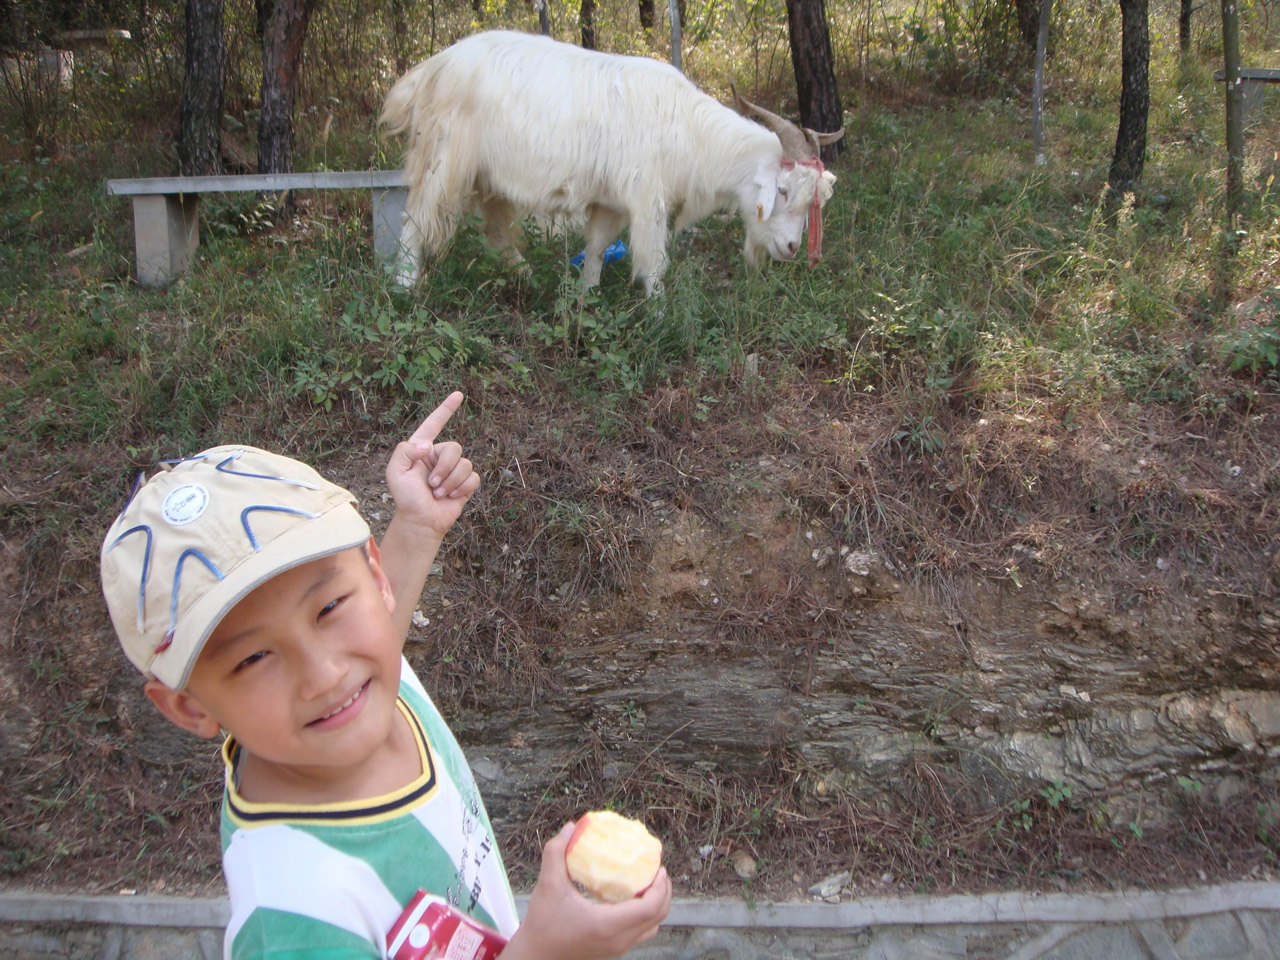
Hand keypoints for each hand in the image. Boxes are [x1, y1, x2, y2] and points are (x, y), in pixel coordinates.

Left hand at [384, 391, 479, 538]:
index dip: (446, 409)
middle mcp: (439, 456)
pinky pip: (473, 477)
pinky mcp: (465, 484)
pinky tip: (451, 496)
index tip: (458, 395)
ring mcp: (453, 470)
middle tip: (432, 484)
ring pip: (465, 463)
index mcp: (422, 449)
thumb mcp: (395, 472)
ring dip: (451, 481)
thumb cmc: (406, 499)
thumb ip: (405, 451)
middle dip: (444, 468)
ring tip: (439, 493)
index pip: (434, 424)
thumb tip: (429, 445)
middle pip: (454, 447)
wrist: (421, 522)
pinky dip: (462, 488)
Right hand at [502, 822, 670, 959]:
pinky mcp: (614, 950)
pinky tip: (633, 898)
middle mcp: (618, 940)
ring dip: (657, 904)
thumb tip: (571, 827)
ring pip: (651, 927)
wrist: (536, 956)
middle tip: (658, 870)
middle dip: (663, 892)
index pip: (649, 908)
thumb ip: (556, 853)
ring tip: (650, 882)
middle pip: (657, 917)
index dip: (660, 887)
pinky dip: (646, 915)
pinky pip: (641, 932)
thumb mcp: (547, 885)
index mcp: (607, 925)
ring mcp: (617, 948)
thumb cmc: (542, 923)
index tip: (659, 867)